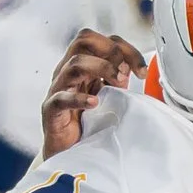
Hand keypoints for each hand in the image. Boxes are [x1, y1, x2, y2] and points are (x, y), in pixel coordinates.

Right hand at [41, 28, 150, 156]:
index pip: (100, 41)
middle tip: (125, 73)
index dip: (124, 48)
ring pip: (74, 64)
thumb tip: (133, 67)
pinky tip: (94, 103)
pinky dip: (80, 99)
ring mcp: (57, 89)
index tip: (142, 69)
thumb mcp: (108, 96)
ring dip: (101, 69)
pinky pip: (61, 98)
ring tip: (117, 84)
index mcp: (82, 66)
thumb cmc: (86, 123)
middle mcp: (67, 72)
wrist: (69, 152)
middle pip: (83, 40)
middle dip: (111, 51)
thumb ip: (117, 79)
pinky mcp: (51, 110)